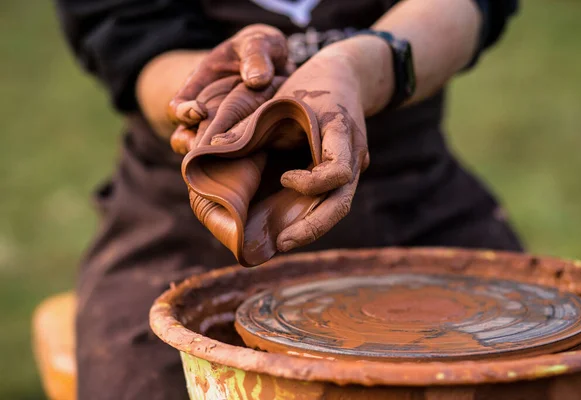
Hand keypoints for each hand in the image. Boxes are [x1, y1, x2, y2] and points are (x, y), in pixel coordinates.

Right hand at [168, 24, 289, 152]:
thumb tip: (256, 82)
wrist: (279, 64)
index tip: (200, 111)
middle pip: (184, 139)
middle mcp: (207, 111)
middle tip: (212, 149)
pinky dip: (242, 162)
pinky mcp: (245, 141)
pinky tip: (258, 161)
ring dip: (216, 160)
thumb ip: (257, 55)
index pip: (177, 106)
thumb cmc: (260, 49)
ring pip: (206, 154)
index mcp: (200, 85)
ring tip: (233, 162)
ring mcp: (224, 128)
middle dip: (194, 146)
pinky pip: (236, 158)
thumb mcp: (259, 42)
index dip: (182, 112)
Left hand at [204, 49, 370, 252]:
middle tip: (282, 243)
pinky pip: (332, 199)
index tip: (284, 178)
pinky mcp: (346, 174)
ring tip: (281, 243)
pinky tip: (289, 225)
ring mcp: (354, 167)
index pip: (339, 169)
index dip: (312, 182)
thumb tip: (213, 147)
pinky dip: (312, 214)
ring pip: (339, 207)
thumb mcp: (283, 97)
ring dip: (312, 228)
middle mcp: (354, 155)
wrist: (347, 76)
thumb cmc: (310, 83)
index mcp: (342, 131)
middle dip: (312, 227)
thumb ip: (254, 124)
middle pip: (342, 202)